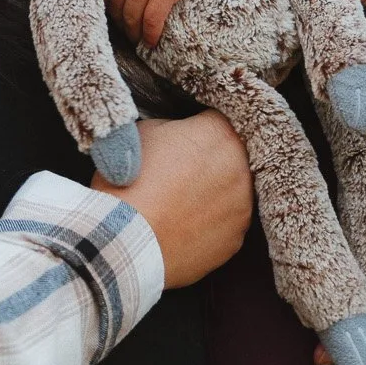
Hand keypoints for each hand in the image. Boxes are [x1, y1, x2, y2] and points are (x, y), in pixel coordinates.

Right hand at [95, 111, 251, 287]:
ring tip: (178, 207)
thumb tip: (179, 135)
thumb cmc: (128, 184)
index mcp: (218, 134)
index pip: (214, 122)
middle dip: (208, 164)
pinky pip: (225, 226)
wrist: (124, 242)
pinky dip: (209, 226)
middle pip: (229, 158)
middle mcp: (240, 169)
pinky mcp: (235, 241)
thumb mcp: (142, 134)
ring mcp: (241, 208)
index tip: (179, 145)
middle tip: (178, 177)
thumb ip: (173, 129)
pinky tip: (182, 228)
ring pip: (231, 194)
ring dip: (212, 196)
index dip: (194, 132)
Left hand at [102, 0, 216, 47]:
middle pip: (116, 9)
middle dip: (120, 24)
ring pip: (132, 18)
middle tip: (127, 33)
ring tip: (139, 39)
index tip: (116, 16)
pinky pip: (152, 21)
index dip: (109, 8)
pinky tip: (152, 42)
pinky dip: (150, 35)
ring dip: (134, 33)